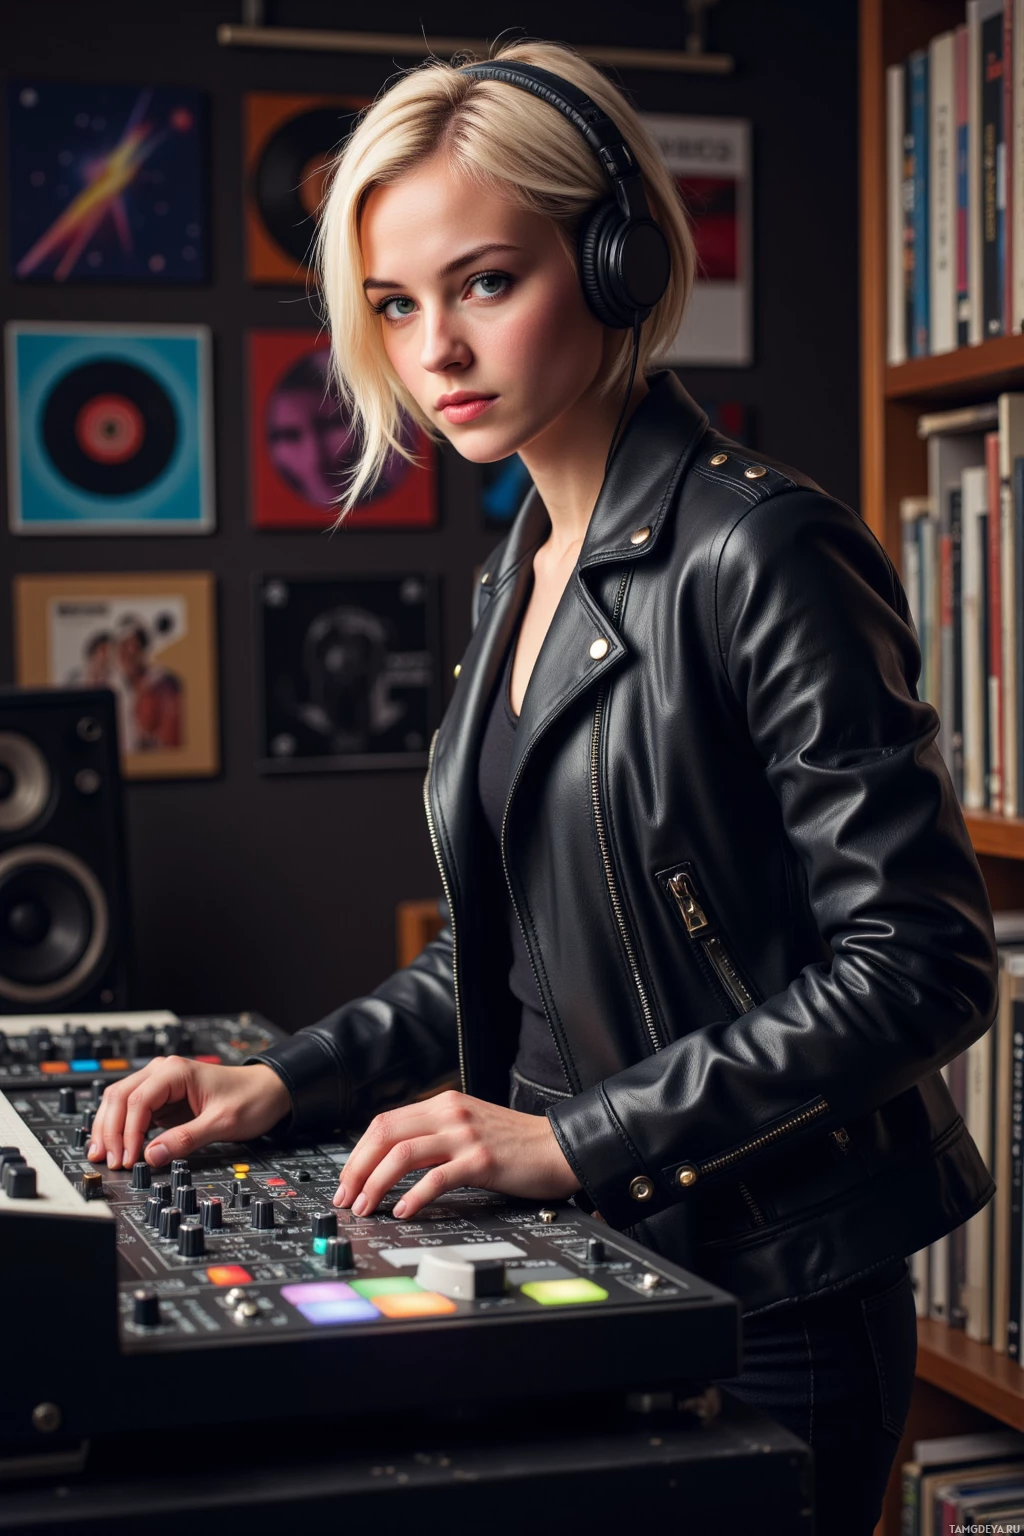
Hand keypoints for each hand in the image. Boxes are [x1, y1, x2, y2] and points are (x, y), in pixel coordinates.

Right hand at [86, 1059, 291, 1170]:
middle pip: (119, 1097)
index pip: (138, 1101)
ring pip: (120, 1102)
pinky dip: (121, 1128)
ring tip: (102, 1155)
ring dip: (109, 1128)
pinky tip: (117, 1146)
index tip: (127, 1159)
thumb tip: (152, 1156)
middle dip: (109, 1130)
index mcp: (175, 1071)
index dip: (128, 1132)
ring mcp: (161, 1084)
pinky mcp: (163, 1098)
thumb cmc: (251, 1098)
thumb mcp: (222, 1122)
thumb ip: (186, 1139)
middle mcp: (163, 1072)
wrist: (269, 1090)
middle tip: (106, 1160)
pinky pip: (132, 1110)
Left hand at [333, 1090, 581, 1219]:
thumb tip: (392, 1159)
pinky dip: (413, 1196)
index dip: (358, 1153)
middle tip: (347, 1197)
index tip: (347, 1179)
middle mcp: (450, 1113)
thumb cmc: (515, 1144)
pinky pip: (436, 1178)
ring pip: (402, 1155)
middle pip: (385, 1135)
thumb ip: (435, 1134)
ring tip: (366, 1207)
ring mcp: (465, 1135)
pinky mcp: (481, 1160)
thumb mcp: (468, 1126)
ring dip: (376, 1183)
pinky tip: (403, 1211)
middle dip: (357, 1168)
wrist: (559, 1148)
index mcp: (443, 1104)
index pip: (384, 1123)